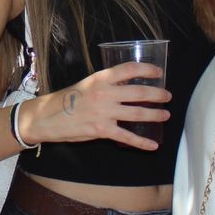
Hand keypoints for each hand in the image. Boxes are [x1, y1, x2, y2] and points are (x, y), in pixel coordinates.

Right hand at [20, 62, 170, 150]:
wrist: (47, 118)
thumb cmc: (66, 100)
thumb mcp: (86, 85)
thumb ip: (106, 85)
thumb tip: (127, 87)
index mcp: (100, 79)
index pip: (129, 69)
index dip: (147, 69)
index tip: (158, 72)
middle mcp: (105, 93)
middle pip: (139, 92)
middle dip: (157, 94)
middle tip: (167, 97)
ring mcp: (104, 113)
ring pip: (137, 113)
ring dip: (155, 115)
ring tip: (165, 116)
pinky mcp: (102, 130)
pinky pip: (127, 137)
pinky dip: (142, 142)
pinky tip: (153, 145)